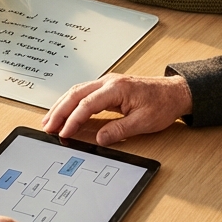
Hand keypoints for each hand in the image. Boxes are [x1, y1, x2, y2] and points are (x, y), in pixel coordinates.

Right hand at [42, 73, 192, 145]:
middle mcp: (108, 82)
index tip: (63, 133)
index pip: (87, 104)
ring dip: (61, 105)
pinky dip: (70, 102)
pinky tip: (64, 111)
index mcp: (116, 88)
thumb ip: (119, 131)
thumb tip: (100, 139)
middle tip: (47, 126)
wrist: (175, 92)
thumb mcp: (144, 122)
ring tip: (49, 120)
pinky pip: (83, 92)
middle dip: (59, 111)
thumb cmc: (162, 103)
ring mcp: (107, 82)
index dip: (73, 120)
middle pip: (75, 94)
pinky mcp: (107, 87)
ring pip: (76, 91)